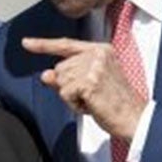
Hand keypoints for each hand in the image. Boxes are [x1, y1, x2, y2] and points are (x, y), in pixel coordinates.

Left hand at [23, 37, 143, 137]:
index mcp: (100, 50)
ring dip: (72, 97)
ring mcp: (93, 66)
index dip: (43, 45)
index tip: (27, 43)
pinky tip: (91, 106)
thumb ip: (67, 77)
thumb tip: (46, 74)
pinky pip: (65, 94)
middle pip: (60, 68)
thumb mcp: (90, 86)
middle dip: (69, 86)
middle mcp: (97, 54)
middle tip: (91, 96)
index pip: (66, 45)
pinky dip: (74, 105)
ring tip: (93, 101)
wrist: (134, 118)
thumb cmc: (115, 104)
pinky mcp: (89, 82)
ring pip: (61, 81)